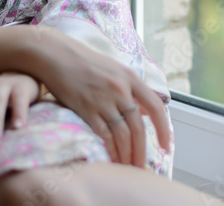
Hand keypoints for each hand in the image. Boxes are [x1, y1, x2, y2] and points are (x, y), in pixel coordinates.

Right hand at [31, 26, 171, 168]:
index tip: (166, 146)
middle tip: (143, 167)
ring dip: (127, 155)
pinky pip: (103, 135)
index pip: (156, 107)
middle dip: (142, 151)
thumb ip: (130, 89)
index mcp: (130, 78)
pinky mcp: (86, 109)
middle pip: (138, 127)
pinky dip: (110, 150)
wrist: (57, 56)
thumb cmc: (85, 62)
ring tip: (129, 167)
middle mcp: (120, 89)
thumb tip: (144, 112)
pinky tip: (112, 160)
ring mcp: (103, 100)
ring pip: (122, 135)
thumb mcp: (114, 69)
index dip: (164, 129)